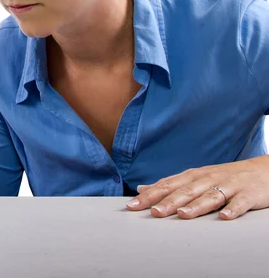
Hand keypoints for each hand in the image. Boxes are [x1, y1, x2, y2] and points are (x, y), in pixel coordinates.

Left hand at [125, 156, 268, 219]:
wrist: (262, 170)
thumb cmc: (223, 177)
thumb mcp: (194, 177)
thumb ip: (170, 184)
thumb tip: (143, 189)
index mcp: (192, 176)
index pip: (167, 185)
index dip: (149, 195)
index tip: (133, 206)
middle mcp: (207, 179)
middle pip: (185, 191)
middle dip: (168, 202)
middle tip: (154, 212)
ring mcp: (228, 185)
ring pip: (210, 196)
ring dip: (196, 206)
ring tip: (183, 215)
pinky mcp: (248, 194)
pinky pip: (240, 202)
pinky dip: (233, 209)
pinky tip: (225, 216)